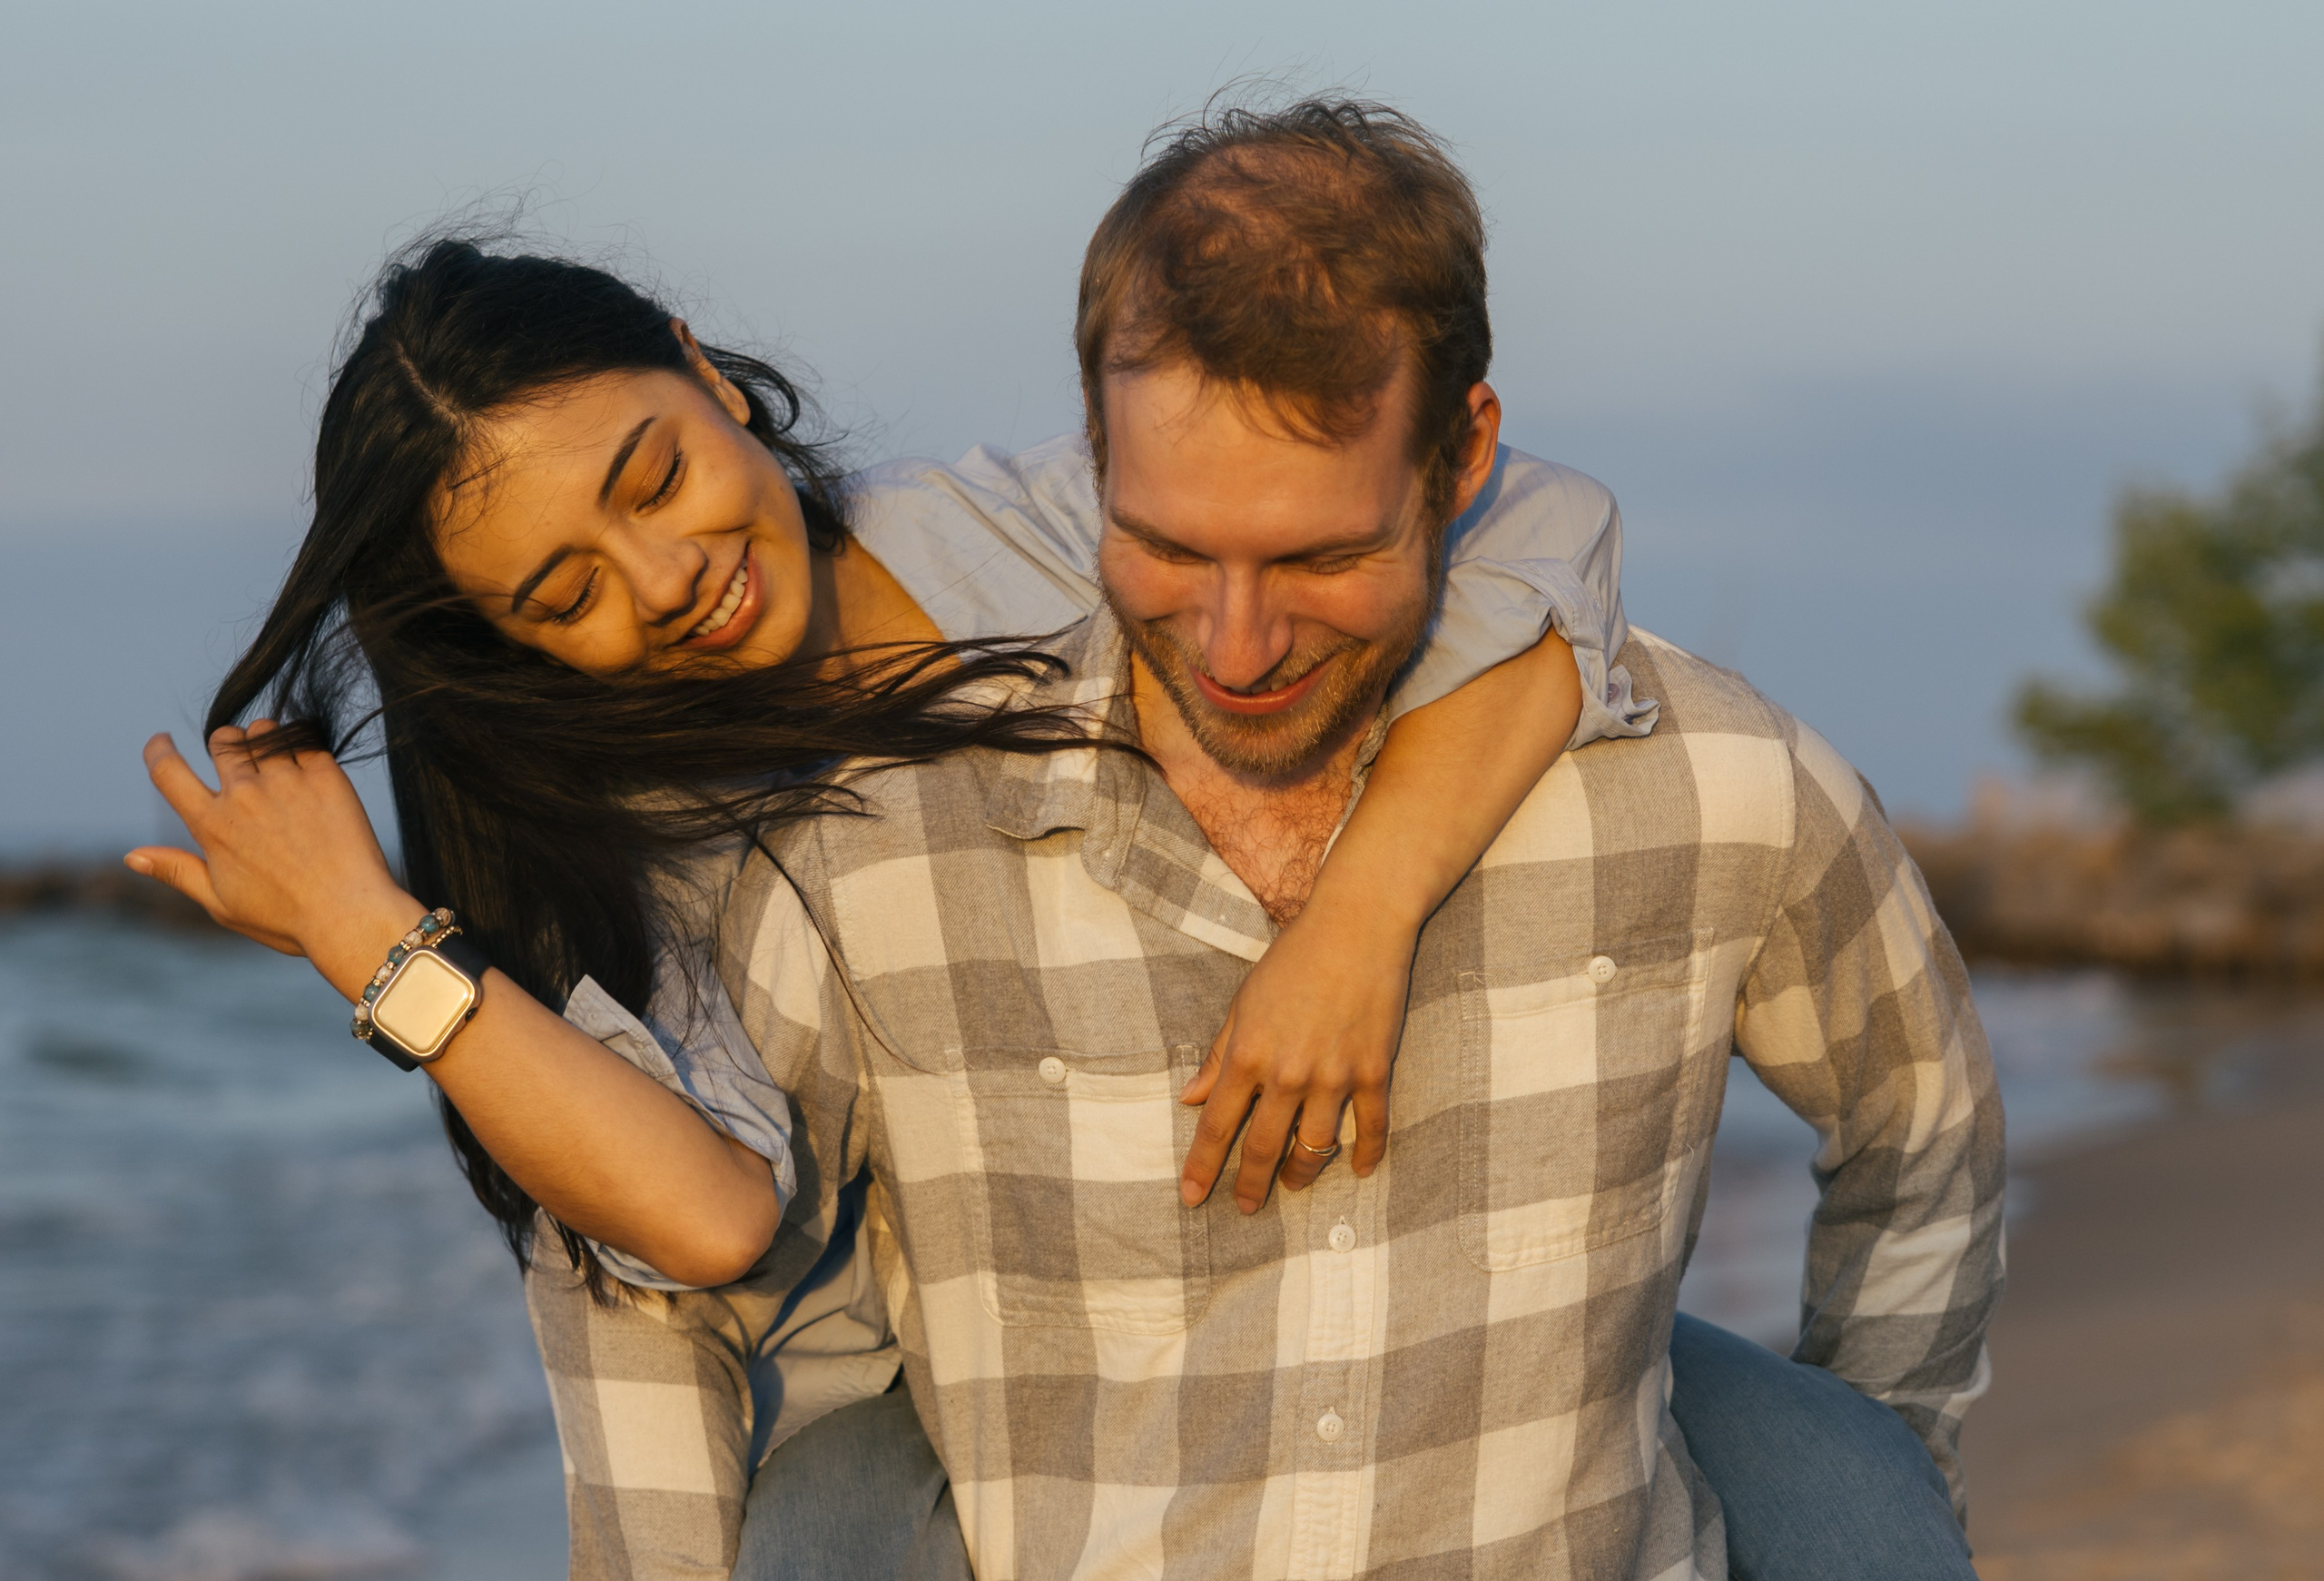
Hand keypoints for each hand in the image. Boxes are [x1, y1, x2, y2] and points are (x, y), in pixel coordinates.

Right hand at [127, 723, 417, 991]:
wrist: (350, 915)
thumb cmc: (285, 918)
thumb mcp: (221, 903)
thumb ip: (177, 871)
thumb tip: (132, 856)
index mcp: (212, 826)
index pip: (168, 771)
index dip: (158, 750)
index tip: (162, 741)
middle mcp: (244, 796)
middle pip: (222, 739)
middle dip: (225, 743)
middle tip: (240, 760)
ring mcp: (287, 782)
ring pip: (264, 731)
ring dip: (264, 739)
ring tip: (277, 762)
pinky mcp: (327, 777)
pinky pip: (307, 739)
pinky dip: (303, 745)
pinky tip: (309, 768)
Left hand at [1178, 899, 1415, 1213]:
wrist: (1357, 926)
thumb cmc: (1293, 959)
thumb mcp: (1243, 1004)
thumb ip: (1219, 1056)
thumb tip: (1190, 1099)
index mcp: (1248, 1055)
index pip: (1216, 1126)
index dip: (1202, 1167)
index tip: (1191, 1198)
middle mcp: (1288, 1073)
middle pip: (1264, 1148)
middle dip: (1251, 1185)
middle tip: (1245, 1209)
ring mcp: (1334, 1076)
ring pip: (1314, 1147)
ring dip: (1302, 1174)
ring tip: (1293, 1185)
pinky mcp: (1374, 1070)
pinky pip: (1370, 1126)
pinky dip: (1365, 1153)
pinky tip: (1357, 1169)